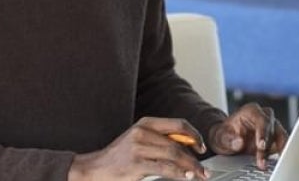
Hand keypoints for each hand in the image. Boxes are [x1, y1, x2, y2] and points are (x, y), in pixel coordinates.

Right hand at [67, 117, 206, 180]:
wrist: (94, 169)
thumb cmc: (119, 158)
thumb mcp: (139, 141)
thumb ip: (160, 140)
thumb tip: (187, 146)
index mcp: (145, 123)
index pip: (178, 124)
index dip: (194, 136)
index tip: (201, 147)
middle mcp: (142, 131)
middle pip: (179, 142)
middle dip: (195, 157)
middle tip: (204, 169)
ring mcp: (139, 147)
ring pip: (174, 154)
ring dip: (191, 166)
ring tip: (199, 175)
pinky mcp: (136, 163)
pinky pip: (165, 167)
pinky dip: (179, 173)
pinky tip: (186, 177)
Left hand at [207, 103, 286, 170]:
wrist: (227, 140)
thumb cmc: (224, 134)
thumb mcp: (221, 136)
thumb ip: (229, 139)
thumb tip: (239, 142)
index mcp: (251, 111)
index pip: (261, 120)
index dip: (263, 133)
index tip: (261, 145)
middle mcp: (264, 117)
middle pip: (272, 129)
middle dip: (268, 146)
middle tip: (262, 162)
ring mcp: (271, 127)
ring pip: (280, 137)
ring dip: (277, 151)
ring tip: (268, 164)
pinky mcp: (275, 139)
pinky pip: (281, 145)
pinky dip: (279, 154)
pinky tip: (275, 163)